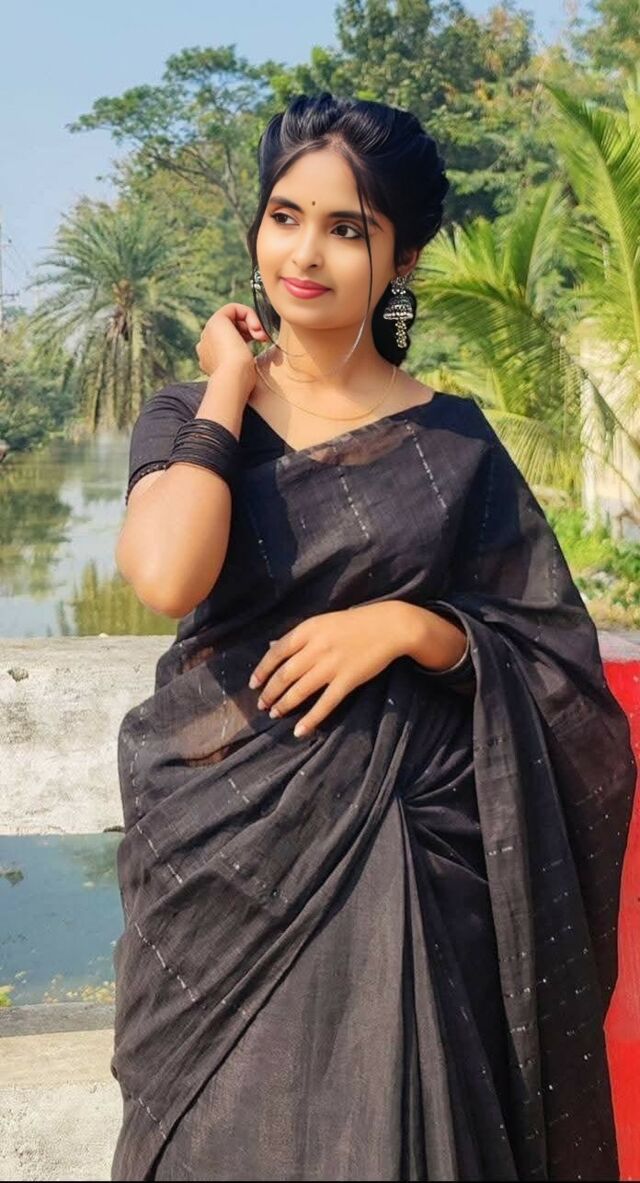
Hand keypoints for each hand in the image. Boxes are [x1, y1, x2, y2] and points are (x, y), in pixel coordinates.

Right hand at [196, 303, 269, 388]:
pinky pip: (234, 308)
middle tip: (263, 339)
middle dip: (249, 329)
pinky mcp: (216, 321)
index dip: (246, 337)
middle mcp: (205, 344)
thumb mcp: (242, 371)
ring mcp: (209, 332)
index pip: (228, 340)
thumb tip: (247, 358)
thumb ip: (241, 361)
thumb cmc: (241, 382)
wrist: (232, 380)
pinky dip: (249, 314)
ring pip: (233, 317)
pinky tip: (256, 327)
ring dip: (251, 323)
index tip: (259, 344)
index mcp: (209, 358)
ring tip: (261, 336)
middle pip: (230, 327)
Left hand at [248, 604, 405, 737]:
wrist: (389, 626)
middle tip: (261, 704)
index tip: (254, 684)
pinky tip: (299, 730)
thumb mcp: (322, 622)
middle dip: (270, 692)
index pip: (276, 652)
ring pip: (300, 690)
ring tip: (274, 714)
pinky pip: (325, 704)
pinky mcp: (348, 681)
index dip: (262, 670)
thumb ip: (298, 636)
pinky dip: (310, 719)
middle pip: (284, 674)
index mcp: (308, 630)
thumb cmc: (354, 623)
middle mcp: (316, 648)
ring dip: (284, 705)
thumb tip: (272, 647)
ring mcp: (332, 665)